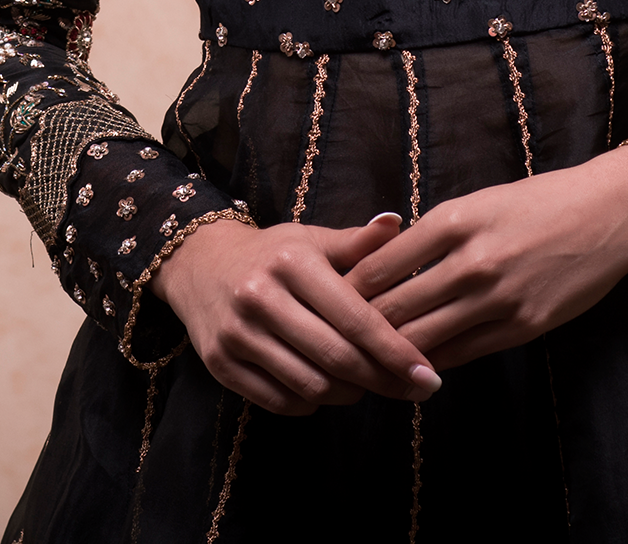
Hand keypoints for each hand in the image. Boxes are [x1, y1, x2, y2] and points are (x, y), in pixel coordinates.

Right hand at [151, 212, 442, 415]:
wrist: (199, 264)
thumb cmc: (273, 253)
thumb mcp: (312, 239)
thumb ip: (357, 242)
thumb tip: (396, 224)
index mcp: (292, 263)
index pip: (355, 317)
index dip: (395, 350)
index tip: (428, 373)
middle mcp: (260, 297)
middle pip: (335, 357)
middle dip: (381, 380)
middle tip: (412, 390)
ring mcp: (236, 334)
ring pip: (309, 385)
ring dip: (349, 394)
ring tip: (369, 386)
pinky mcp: (220, 365)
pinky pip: (278, 401)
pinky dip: (311, 403)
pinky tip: (328, 390)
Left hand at [345, 146, 627, 370]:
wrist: (607, 212)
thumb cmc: (538, 201)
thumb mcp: (478, 201)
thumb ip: (433, 233)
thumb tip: (383, 265)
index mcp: (454, 220)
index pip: (379, 267)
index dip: (346, 292)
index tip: (324, 306)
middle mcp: (471, 261)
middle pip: (394, 309)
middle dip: (357, 332)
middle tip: (329, 348)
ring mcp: (498, 298)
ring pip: (424, 339)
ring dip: (390, 356)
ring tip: (362, 367)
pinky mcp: (523, 327)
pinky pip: (462, 353)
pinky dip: (433, 362)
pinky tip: (414, 368)